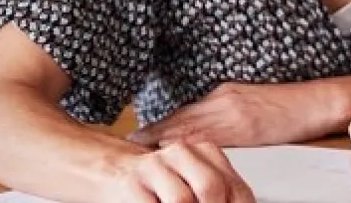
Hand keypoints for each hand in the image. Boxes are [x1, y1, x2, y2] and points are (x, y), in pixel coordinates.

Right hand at [102, 141, 255, 202]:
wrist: (114, 170)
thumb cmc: (162, 181)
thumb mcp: (196, 180)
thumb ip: (220, 190)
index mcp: (207, 152)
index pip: (235, 187)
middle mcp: (182, 154)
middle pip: (211, 186)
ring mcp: (156, 166)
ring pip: (182, 199)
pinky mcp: (133, 183)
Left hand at [129, 82, 333, 147]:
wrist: (315, 102)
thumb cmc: (286, 105)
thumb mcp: (248, 101)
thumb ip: (223, 111)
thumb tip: (200, 129)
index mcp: (221, 94)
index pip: (182, 112)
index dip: (157, 126)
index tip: (136, 137)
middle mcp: (221, 100)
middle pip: (179, 120)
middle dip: (152, 135)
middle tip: (127, 146)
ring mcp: (231, 114)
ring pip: (188, 130)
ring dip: (164, 142)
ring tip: (142, 154)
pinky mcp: (244, 128)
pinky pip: (209, 141)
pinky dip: (189, 149)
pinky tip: (174, 157)